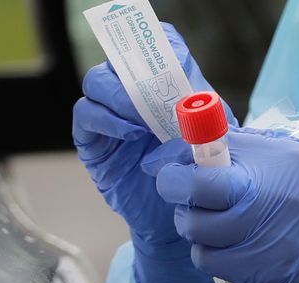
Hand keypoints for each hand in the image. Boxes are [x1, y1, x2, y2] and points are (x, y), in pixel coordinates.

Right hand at [73, 23, 234, 282]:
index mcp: (167, 90)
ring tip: (140, 120)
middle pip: (121, 61)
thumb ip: (205, 116)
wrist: (176, 221)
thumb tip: (197, 95)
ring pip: (97, 83)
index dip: (158, 44)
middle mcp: (135, 98)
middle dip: (135, 73)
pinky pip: (86, 116)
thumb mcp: (212, 143)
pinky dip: (106, 119)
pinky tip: (129, 134)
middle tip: (153, 95)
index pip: (156, 49)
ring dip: (119, 96)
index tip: (171, 57)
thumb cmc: (198, 178)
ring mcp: (111, 118)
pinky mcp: (93, 141)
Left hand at [154, 128, 298, 282]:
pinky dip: (208, 251)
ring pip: (192, 227)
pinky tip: (227, 246)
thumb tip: (225, 141)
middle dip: (174, 183)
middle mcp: (260, 198)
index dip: (185, 147)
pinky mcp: (253, 273)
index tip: (179, 153)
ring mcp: (253, 239)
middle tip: (182, 185)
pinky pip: (207, 260)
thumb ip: (268, 148)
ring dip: (193, 221)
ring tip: (212, 217)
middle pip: (188, 187)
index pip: (212, 145)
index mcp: (279, 161)